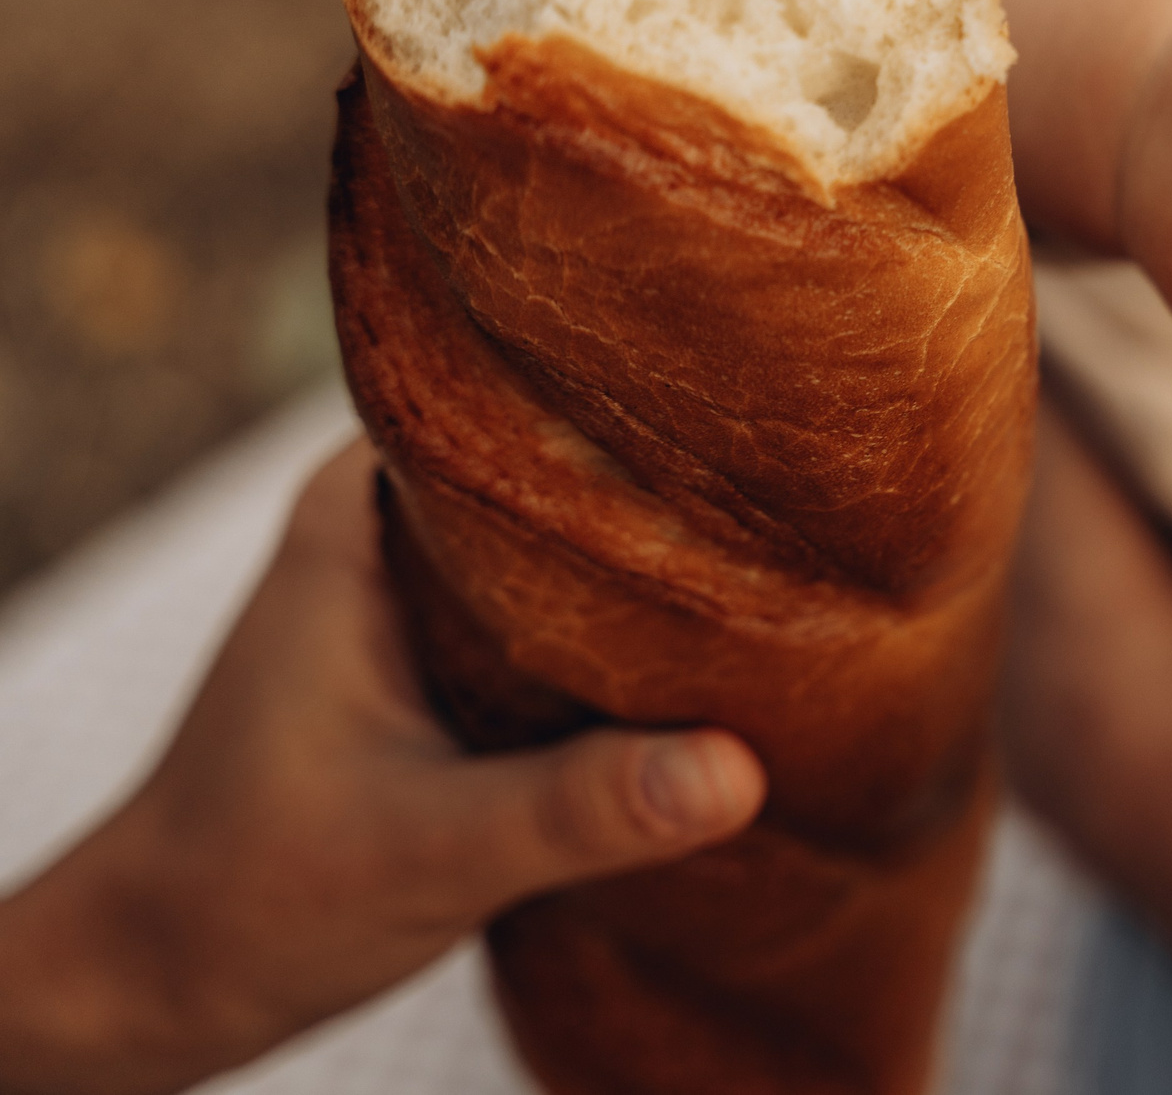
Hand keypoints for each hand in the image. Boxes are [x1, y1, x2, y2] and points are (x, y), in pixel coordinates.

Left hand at [0, 441, 765, 1094]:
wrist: (160, 979)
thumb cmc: (250, 897)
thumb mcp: (427, 850)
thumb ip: (578, 807)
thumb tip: (739, 768)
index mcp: (362, 514)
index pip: (526, 400)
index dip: (642, 408)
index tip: (759, 426)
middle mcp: (394, 528)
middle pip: (569, 466)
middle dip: (673, 494)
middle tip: (802, 515)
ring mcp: (422, 596)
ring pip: (573, 547)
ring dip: (659, 576)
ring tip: (787, 585)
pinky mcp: (450, 663)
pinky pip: (565, 616)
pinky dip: (630, 642)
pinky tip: (714, 671)